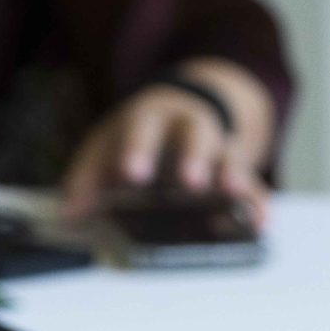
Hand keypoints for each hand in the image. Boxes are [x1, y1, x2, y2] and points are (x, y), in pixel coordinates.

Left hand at [62, 59, 272, 223]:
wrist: (183, 107)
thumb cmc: (138, 135)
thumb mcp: (106, 146)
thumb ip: (87, 178)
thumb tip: (68, 214)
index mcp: (151, 118)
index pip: (142, 129)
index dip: (137, 151)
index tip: (131, 175)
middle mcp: (189, 127)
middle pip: (195, 135)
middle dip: (192, 158)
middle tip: (189, 183)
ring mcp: (217, 149)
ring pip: (228, 157)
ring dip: (230, 176)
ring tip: (229, 194)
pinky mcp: (238, 172)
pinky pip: (253, 186)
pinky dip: (257, 204)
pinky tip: (261, 223)